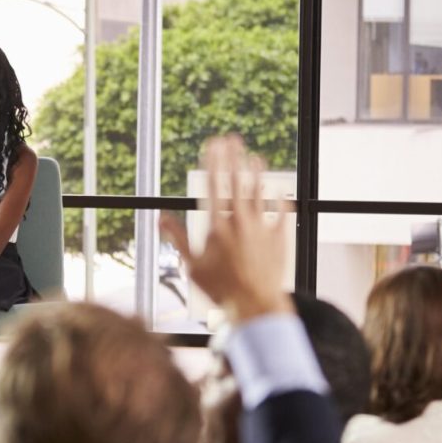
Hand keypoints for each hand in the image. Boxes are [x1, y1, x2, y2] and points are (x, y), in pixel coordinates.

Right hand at [160, 135, 290, 323]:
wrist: (254, 304)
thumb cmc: (220, 288)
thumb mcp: (191, 265)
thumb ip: (177, 238)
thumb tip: (159, 219)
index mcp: (217, 226)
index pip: (214, 185)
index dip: (213, 162)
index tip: (213, 144)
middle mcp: (240, 221)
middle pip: (237, 182)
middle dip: (233, 157)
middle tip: (232, 138)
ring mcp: (262, 227)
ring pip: (260, 192)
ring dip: (257, 173)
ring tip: (255, 157)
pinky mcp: (279, 237)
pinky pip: (281, 212)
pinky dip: (279, 199)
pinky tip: (279, 189)